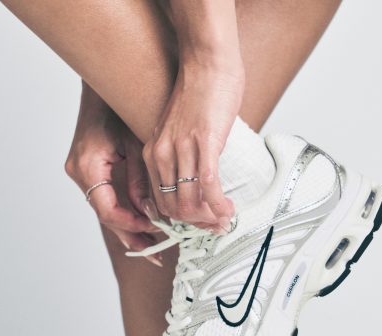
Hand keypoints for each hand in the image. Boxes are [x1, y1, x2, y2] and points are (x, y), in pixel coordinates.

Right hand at [65, 84, 161, 265]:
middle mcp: (79, 173)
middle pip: (106, 216)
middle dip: (131, 235)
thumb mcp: (138, 144)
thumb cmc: (122, 108)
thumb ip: (142, 181)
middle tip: (154, 253)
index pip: (109, 211)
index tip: (157, 230)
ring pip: (106, 210)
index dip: (133, 225)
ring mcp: (81, 172)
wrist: (104, 87)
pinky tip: (140, 222)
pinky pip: (105, 199)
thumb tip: (151, 213)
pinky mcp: (88, 171)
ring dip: (128, 227)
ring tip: (151, 244)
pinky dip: (123, 212)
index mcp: (89, 166)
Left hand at [142, 60, 244, 232]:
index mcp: (152, 153)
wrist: (207, 63)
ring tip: (224, 217)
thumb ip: (180, 156)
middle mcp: (162, 154)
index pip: (160, 202)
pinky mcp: (204, 142)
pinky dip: (219, 204)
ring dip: (209, 218)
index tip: (200, 223)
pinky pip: (208, 185)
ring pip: (189, 202)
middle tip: (215, 225)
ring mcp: (181, 149)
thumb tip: (197, 180)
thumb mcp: (177, 131)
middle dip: (196, 224)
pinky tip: (228, 209)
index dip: (182, 220)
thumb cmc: (198, 95)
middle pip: (174, 208)